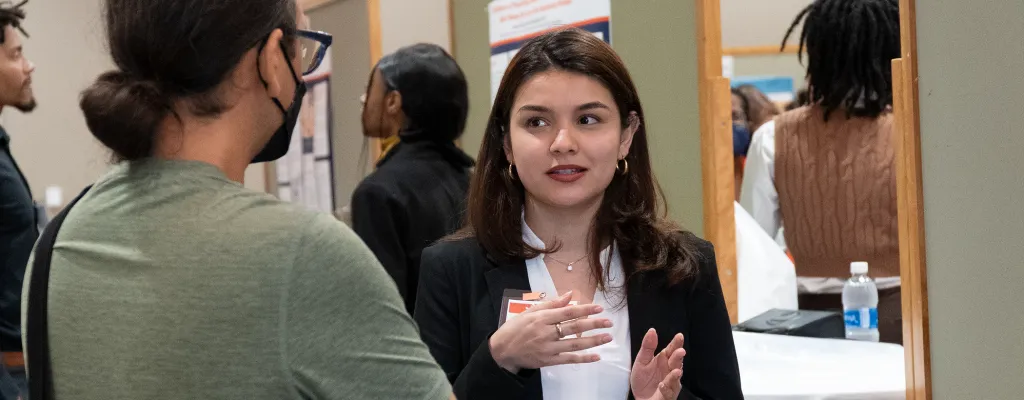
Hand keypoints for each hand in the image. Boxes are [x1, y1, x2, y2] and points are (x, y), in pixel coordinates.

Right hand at [488, 291, 612, 373]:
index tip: (599, 308)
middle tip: (608, 322)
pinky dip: (583, 358)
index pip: (568, 312)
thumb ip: (551, 304)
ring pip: (574, 343)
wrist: (502, 350)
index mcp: (542, 318)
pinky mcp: (548, 361)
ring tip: (607, 337)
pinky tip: (596, 356)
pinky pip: (569, 359)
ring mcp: (548, 348)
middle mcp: (546, 332)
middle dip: (593, 324)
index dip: (585, 310)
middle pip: (574, 327)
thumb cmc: (515, 328)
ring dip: (593, 340)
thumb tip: (569, 295)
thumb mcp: (530, 312)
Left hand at [630, 329, 684, 399]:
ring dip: (675, 374)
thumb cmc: (643, 380)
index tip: (679, 336)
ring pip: (675, 378)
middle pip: (676, 362)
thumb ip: (647, 347)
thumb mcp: (641, 361)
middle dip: (679, 357)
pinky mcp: (667, 395)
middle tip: (680, 351)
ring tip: (676, 370)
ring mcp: (670, 383)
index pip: (672, 349)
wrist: (640, 398)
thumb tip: (652, 331)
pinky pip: (668, 392)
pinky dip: (666, 388)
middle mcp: (669, 370)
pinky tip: (662, 384)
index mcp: (664, 360)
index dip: (676, 343)